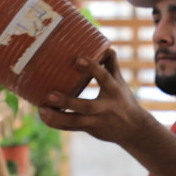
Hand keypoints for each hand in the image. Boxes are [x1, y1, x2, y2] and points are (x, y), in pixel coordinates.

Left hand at [38, 51, 153, 145]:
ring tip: (41, 109)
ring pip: (75, 122)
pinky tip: (43, 115)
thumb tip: (106, 46)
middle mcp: (105, 107)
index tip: (77, 58)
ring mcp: (97, 121)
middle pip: (87, 106)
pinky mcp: (89, 129)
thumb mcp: (120, 82)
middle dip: (68, 102)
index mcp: (114, 90)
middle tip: (50, 94)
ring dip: (57, 116)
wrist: (133, 130)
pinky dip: (56, 123)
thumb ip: (111, 65)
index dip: (92, 68)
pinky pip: (70, 128)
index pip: (104, 78)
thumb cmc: (123, 100)